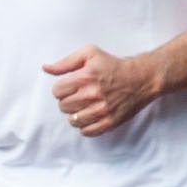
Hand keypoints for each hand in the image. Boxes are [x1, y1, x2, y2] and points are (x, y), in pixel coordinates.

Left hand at [44, 44, 160, 136]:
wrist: (141, 78)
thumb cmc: (114, 65)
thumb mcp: (90, 54)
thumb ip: (66, 62)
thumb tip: (46, 68)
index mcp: (85, 77)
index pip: (57, 91)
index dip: (62, 88)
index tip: (71, 86)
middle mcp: (92, 94)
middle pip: (63, 106)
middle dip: (68, 100)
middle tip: (79, 95)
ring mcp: (101, 110)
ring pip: (73, 120)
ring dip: (76, 113)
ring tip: (85, 106)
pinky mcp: (109, 122)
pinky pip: (86, 131)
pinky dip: (85, 126)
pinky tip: (91, 116)